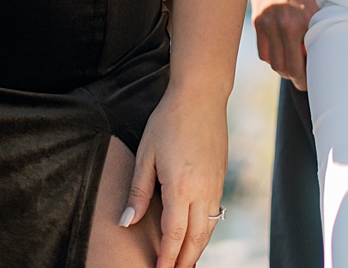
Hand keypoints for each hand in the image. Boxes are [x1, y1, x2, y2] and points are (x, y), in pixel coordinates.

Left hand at [121, 83, 227, 267]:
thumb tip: (126, 222)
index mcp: (181, 187)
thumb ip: (138, 192)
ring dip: (197, 249)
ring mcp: (215, 185)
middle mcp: (202, 191)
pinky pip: (214, 213)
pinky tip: (197, 234)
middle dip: (184, 260)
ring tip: (185, 262)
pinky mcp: (221, 177)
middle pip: (196, 238)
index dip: (166, 257)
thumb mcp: (146, 155)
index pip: (174, 234)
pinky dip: (206, 230)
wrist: (200, 96)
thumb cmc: (168, 122)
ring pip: (209, 228)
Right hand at [251, 0, 321, 88]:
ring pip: (273, 63)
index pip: (305, 65)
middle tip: (304, 79)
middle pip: (287, 70)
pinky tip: (280, 51)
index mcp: (304, 23)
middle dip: (296, 78)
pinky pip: (263, 51)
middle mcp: (284, 27)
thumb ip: (316, 30)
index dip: (309, 79)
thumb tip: (317, 56)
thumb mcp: (317, 5)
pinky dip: (271, 56)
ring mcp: (268, 25)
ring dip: (283, 67)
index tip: (313, 80)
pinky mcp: (256, 21)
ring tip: (292, 63)